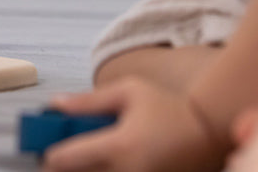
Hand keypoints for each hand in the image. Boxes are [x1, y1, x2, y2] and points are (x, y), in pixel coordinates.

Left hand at [41, 78, 227, 171]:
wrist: (208, 132)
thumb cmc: (167, 107)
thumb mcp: (129, 92)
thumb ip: (89, 101)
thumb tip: (55, 105)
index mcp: (119, 146)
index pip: (64, 161)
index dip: (49, 155)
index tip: (48, 148)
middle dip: (63, 168)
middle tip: (67, 156)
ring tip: (88, 158)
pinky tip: (108, 163)